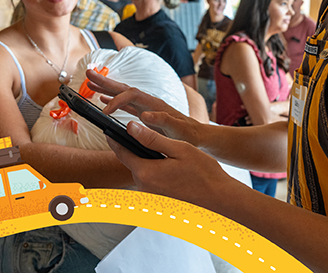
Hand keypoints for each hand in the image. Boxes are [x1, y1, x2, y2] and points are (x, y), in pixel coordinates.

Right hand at [85, 68, 204, 144]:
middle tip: (88, 72)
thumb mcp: (177, 129)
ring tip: (90, 82)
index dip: (116, 100)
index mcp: (155, 104)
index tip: (105, 111)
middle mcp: (149, 102)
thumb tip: (145, 114)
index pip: (131, 95)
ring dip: (106, 88)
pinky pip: (125, 105)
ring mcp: (146, 107)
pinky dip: (113, 100)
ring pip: (122, 94)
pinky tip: (103, 100)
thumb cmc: (188, 134)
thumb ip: (163, 121)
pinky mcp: (144, 114)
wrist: (198, 136)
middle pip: (124, 88)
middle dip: (106, 81)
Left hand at [107, 120, 236, 208]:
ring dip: (146, 161)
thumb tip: (130, 127)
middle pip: (131, 162)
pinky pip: (150, 182)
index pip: (121, 152)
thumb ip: (152, 138)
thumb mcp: (178, 148)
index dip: (114, 138)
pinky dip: (155, 172)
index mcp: (146, 173)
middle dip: (133, 149)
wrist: (219, 200)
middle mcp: (144, 188)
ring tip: (162, 151)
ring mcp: (150, 197)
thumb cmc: (203, 174)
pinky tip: (169, 167)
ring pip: (141, 172)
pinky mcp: (158, 201)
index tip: (108, 128)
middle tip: (141, 135)